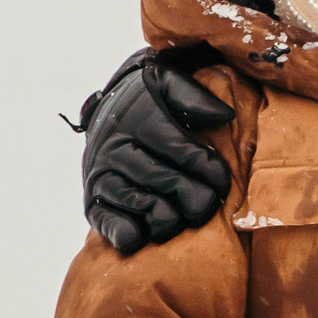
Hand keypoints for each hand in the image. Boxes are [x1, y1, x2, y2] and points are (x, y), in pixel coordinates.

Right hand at [76, 50, 235, 252]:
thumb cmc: (149, 101)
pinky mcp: (92, 202)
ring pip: (141, 206)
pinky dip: (130, 235)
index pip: (179, 149)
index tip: (222, 182)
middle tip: (207, 203)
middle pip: (163, 181)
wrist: (106, 111)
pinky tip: (148, 232)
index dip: (208, 169)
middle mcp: (115, 148)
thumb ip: (195, 96)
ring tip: (183, 216)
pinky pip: (109, 225)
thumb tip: (224, 116)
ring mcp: (100, 176)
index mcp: (138, 120)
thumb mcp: (168, 83)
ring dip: (170, 218)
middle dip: (195, 198)